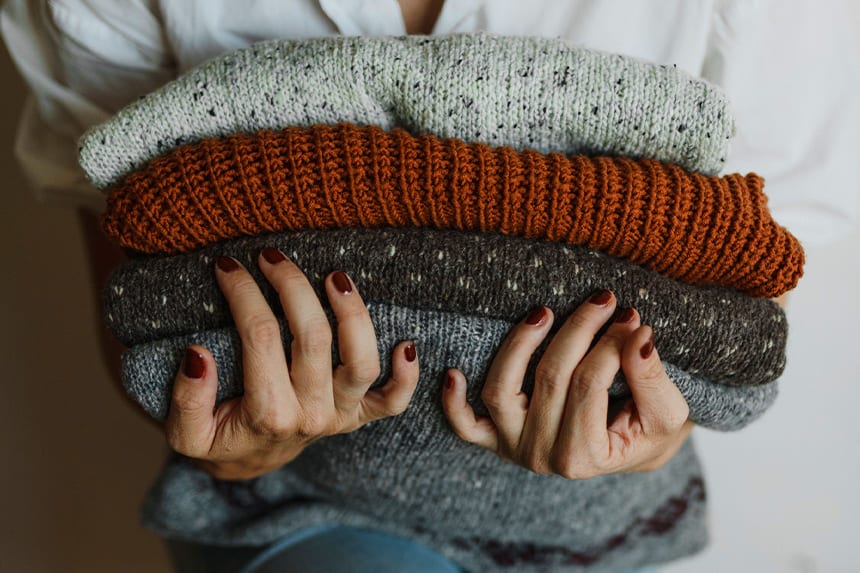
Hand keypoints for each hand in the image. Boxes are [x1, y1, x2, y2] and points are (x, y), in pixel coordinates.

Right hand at [164, 248, 419, 479]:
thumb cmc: (219, 437)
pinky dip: (406, 375)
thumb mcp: (186, 435)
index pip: (260, 337)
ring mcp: (342, 415)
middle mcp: (312, 414)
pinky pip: (394, 400)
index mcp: (268, 414)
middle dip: (291, 286)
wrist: (249, 461)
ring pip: (361, 362)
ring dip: (353, 314)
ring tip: (334, 276)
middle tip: (271, 256)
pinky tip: (406, 344)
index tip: (229, 266)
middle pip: (312, 338)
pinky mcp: (361, 416)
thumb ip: (187, 399)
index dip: (244, 294)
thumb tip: (197, 354)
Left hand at [442, 290, 692, 478]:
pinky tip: (453, 371)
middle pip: (549, 378)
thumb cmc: (649, 430)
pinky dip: (453, 401)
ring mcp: (512, 448)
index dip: (611, 343)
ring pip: (500, 390)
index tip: (631, 314)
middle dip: (579, 330)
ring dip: (519, 344)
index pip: (589, 385)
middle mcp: (542, 458)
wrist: (630, 449)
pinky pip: (464, 423)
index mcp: (584, 458)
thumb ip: (652, 377)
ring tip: (544, 311)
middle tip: (603, 298)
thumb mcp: (667, 413)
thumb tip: (639, 333)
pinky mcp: (494, 438)